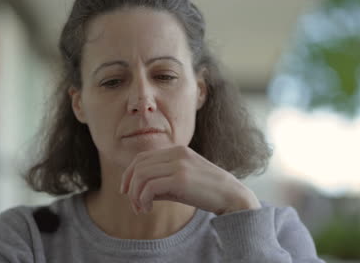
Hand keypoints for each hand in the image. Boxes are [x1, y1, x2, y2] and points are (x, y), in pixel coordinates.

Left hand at [120, 145, 260, 214]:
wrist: (232, 196)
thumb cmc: (206, 191)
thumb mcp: (180, 182)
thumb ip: (160, 182)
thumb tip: (135, 191)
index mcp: (176, 150)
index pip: (142, 157)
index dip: (129, 174)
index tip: (126, 191)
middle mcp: (176, 153)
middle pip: (138, 165)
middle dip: (130, 186)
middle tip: (134, 205)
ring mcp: (179, 164)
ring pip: (141, 175)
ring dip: (135, 195)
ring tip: (141, 209)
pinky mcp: (181, 178)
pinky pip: (150, 187)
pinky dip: (143, 199)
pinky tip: (148, 209)